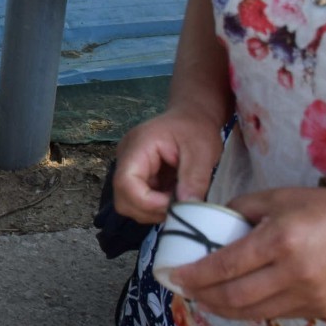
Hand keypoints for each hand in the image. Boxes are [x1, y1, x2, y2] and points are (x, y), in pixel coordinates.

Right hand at [112, 108, 225, 223]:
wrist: (192, 116)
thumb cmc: (196, 128)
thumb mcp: (202, 152)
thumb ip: (194, 179)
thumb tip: (187, 208)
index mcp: (137, 147)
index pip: (125, 183)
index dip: (148, 202)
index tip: (175, 204)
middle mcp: (125, 158)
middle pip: (123, 199)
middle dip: (151, 209)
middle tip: (178, 205)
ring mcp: (128, 168)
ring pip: (129, 204)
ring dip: (154, 209)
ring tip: (177, 197)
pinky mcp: (136, 176)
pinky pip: (138, 200)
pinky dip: (156, 205)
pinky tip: (172, 195)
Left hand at [171, 187, 325, 319]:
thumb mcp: (279, 197)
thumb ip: (241, 209)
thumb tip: (210, 221)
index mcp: (278, 241)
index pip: (223, 266)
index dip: (193, 275)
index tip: (170, 276)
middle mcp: (291, 273)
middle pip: (232, 296)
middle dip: (200, 296)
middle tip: (181, 290)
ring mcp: (307, 296)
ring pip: (251, 312)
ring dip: (220, 308)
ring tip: (202, 299)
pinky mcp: (319, 310)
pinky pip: (274, 314)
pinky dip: (249, 310)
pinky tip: (235, 302)